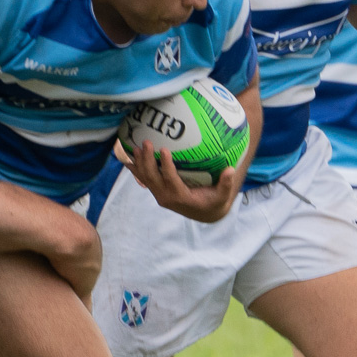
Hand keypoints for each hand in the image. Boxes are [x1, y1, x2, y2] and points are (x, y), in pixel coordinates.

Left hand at [117, 139, 243, 223]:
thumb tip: (230, 170)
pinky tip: (126, 156)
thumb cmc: (214, 202)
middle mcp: (166, 197)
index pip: (170, 179)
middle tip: (145, 142)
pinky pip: (143, 179)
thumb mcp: (222, 196)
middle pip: (152, 177)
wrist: (204, 213)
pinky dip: (134, 168)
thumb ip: (225, 184)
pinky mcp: (157, 191)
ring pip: (145, 177)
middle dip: (147, 160)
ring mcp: (159, 194)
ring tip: (135, 146)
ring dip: (139, 162)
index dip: (166, 165)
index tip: (164, 149)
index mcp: (180, 197)